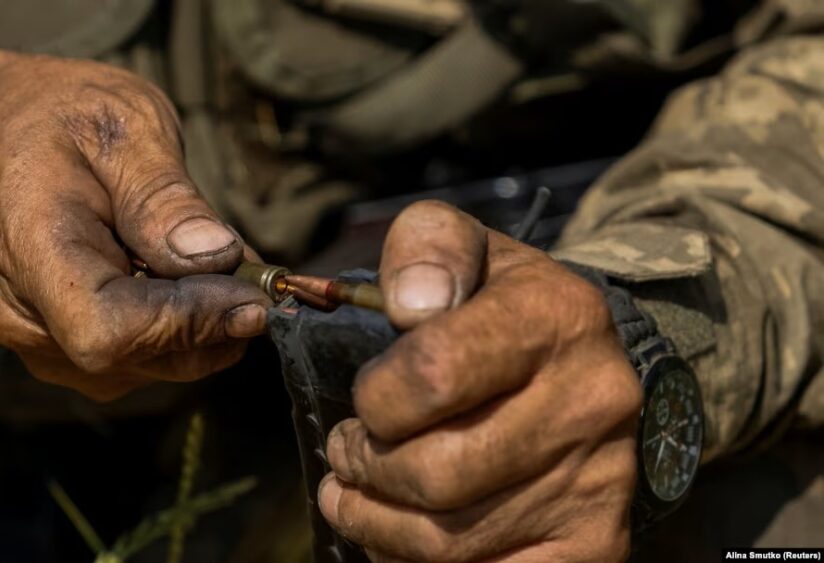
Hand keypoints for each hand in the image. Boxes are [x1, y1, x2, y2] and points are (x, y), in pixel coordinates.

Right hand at [0, 46, 270, 399]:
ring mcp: (47, 346)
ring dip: (206, 324)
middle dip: (215, 321)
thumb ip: (162, 194)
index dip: (188, 322)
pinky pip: (147, 361)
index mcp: (29, 251)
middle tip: (254, 268)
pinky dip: (187, 327)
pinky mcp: (71, 355)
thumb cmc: (51, 122)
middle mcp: (29, 319)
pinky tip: (188, 277)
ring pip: (155, 367)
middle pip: (143, 357)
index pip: (108, 331)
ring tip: (214, 258)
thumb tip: (215, 255)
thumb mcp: (118, 125)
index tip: (252, 292)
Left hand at [318, 201, 642, 561]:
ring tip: (353, 495)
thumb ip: (426, 247)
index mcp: (556, 316)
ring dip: (376, 525)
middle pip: (437, 473)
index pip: (435, 374)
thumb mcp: (466, 248)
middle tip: (345, 451)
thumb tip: (408, 304)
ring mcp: (599, 480)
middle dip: (364, 467)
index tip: (366, 397)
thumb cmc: (504, 305)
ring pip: (452, 541)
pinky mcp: (596, 541)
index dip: (376, 398)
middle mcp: (591, 401)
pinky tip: (400, 537)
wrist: (593, 364)